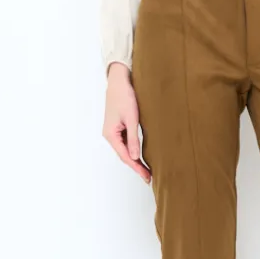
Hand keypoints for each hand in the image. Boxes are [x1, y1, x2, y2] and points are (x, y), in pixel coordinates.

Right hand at [102, 63, 151, 182]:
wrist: (120, 81)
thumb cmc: (125, 96)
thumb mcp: (132, 118)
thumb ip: (133, 138)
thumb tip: (135, 157)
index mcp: (110, 134)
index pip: (125, 156)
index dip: (136, 168)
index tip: (146, 177)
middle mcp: (110, 134)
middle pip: (124, 155)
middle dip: (136, 166)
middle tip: (149, 177)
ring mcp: (113, 131)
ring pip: (125, 149)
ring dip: (135, 159)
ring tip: (146, 170)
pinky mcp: (118, 126)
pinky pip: (126, 142)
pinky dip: (133, 150)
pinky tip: (140, 155)